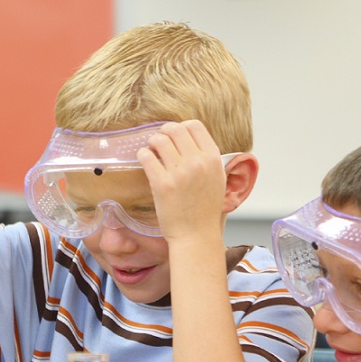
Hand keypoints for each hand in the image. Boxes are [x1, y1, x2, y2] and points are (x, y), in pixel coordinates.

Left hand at [137, 120, 227, 242]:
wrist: (196, 235)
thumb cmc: (205, 210)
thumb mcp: (217, 179)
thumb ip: (207, 158)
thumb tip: (191, 141)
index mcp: (213, 158)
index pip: (194, 126)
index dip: (181, 127)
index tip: (174, 135)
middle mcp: (198, 162)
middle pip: (175, 129)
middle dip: (164, 132)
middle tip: (159, 141)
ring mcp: (179, 172)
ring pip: (159, 140)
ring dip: (152, 142)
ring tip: (151, 151)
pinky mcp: (162, 184)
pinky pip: (146, 156)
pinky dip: (143, 154)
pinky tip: (145, 160)